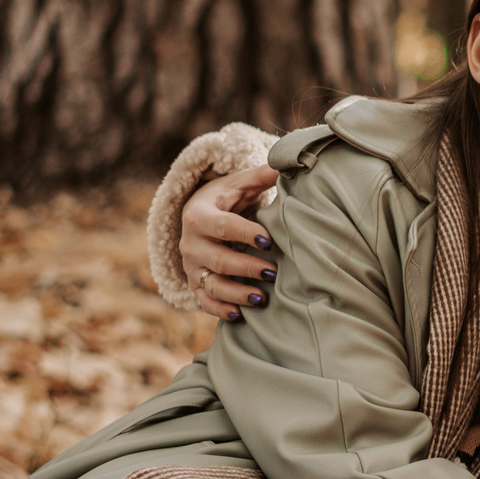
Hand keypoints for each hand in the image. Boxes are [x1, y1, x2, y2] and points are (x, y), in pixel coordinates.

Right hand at [183, 167, 282, 320]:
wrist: (200, 216)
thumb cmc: (226, 198)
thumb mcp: (239, 184)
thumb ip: (261, 175)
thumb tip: (288, 162)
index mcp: (199, 214)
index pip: (222, 226)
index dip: (245, 233)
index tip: (268, 240)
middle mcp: (190, 242)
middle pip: (217, 259)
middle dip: (245, 267)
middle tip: (273, 273)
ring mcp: (191, 266)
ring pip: (211, 284)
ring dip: (236, 293)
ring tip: (263, 299)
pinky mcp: (195, 284)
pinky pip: (205, 301)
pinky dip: (220, 310)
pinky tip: (240, 316)